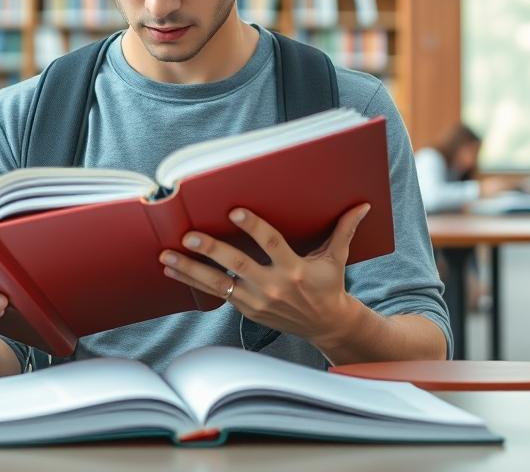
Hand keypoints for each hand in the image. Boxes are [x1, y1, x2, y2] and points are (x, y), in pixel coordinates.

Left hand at [157, 204, 370, 347]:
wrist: (326, 325)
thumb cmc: (329, 286)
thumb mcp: (337, 259)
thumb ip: (344, 230)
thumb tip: (363, 205)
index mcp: (296, 269)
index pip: (271, 244)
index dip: (253, 227)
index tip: (234, 211)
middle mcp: (274, 286)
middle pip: (238, 265)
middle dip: (211, 251)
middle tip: (189, 236)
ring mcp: (257, 301)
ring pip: (219, 283)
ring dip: (190, 270)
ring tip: (166, 257)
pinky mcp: (246, 309)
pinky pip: (215, 294)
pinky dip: (192, 283)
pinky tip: (171, 270)